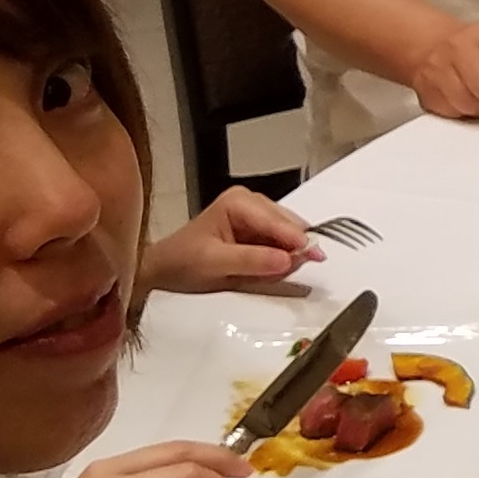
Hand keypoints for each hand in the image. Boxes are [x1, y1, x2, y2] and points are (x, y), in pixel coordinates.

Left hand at [139, 187, 321, 297]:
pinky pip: (283, 246)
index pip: (277, 221)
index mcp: (239, 202)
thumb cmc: (182, 262)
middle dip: (290, 252)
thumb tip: (288, 259)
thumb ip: (252, 260)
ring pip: (290, 237)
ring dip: (284, 259)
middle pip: (290, 226)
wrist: (165, 270)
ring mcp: (257, 217)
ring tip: (261, 275)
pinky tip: (262, 272)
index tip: (313, 257)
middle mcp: (252, 203)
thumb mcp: (214, 263)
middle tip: (282, 274)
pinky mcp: (260, 232)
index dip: (296, 240)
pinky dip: (279, 262)